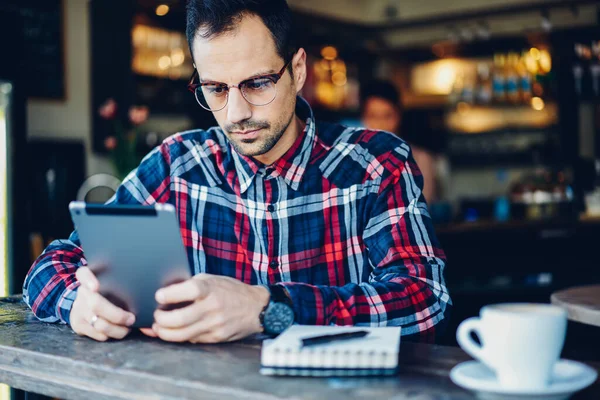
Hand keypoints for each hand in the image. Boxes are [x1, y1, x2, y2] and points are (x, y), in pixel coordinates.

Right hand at [70, 267, 135, 340]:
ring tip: (128, 327)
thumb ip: (123, 281)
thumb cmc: (111, 290)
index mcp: (89, 276)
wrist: (88, 304)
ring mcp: (78, 308)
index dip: (88, 280)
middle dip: (117, 315)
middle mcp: (81, 292)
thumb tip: (147, 285)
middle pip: (96, 304)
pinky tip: (118, 330)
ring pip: (98, 323)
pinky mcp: (77, 323)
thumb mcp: (114, 281)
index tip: (96, 287)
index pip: (83, 273)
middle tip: (132, 319)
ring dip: (117, 329)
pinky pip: (95, 333)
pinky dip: (110, 335)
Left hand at [152, 274, 269, 342]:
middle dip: (160, 320)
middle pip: (179, 319)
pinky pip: (191, 340)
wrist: (256, 307)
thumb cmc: (230, 290)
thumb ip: (191, 285)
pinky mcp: (216, 338)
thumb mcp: (212, 279)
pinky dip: (179, 336)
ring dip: (165, 333)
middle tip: (156, 316)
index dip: (170, 294)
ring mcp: (214, 325)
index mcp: (211, 288)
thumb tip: (165, 294)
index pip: (189, 290)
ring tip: (159, 327)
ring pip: (182, 335)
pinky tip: (174, 331)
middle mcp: (213, 307)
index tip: (159, 296)